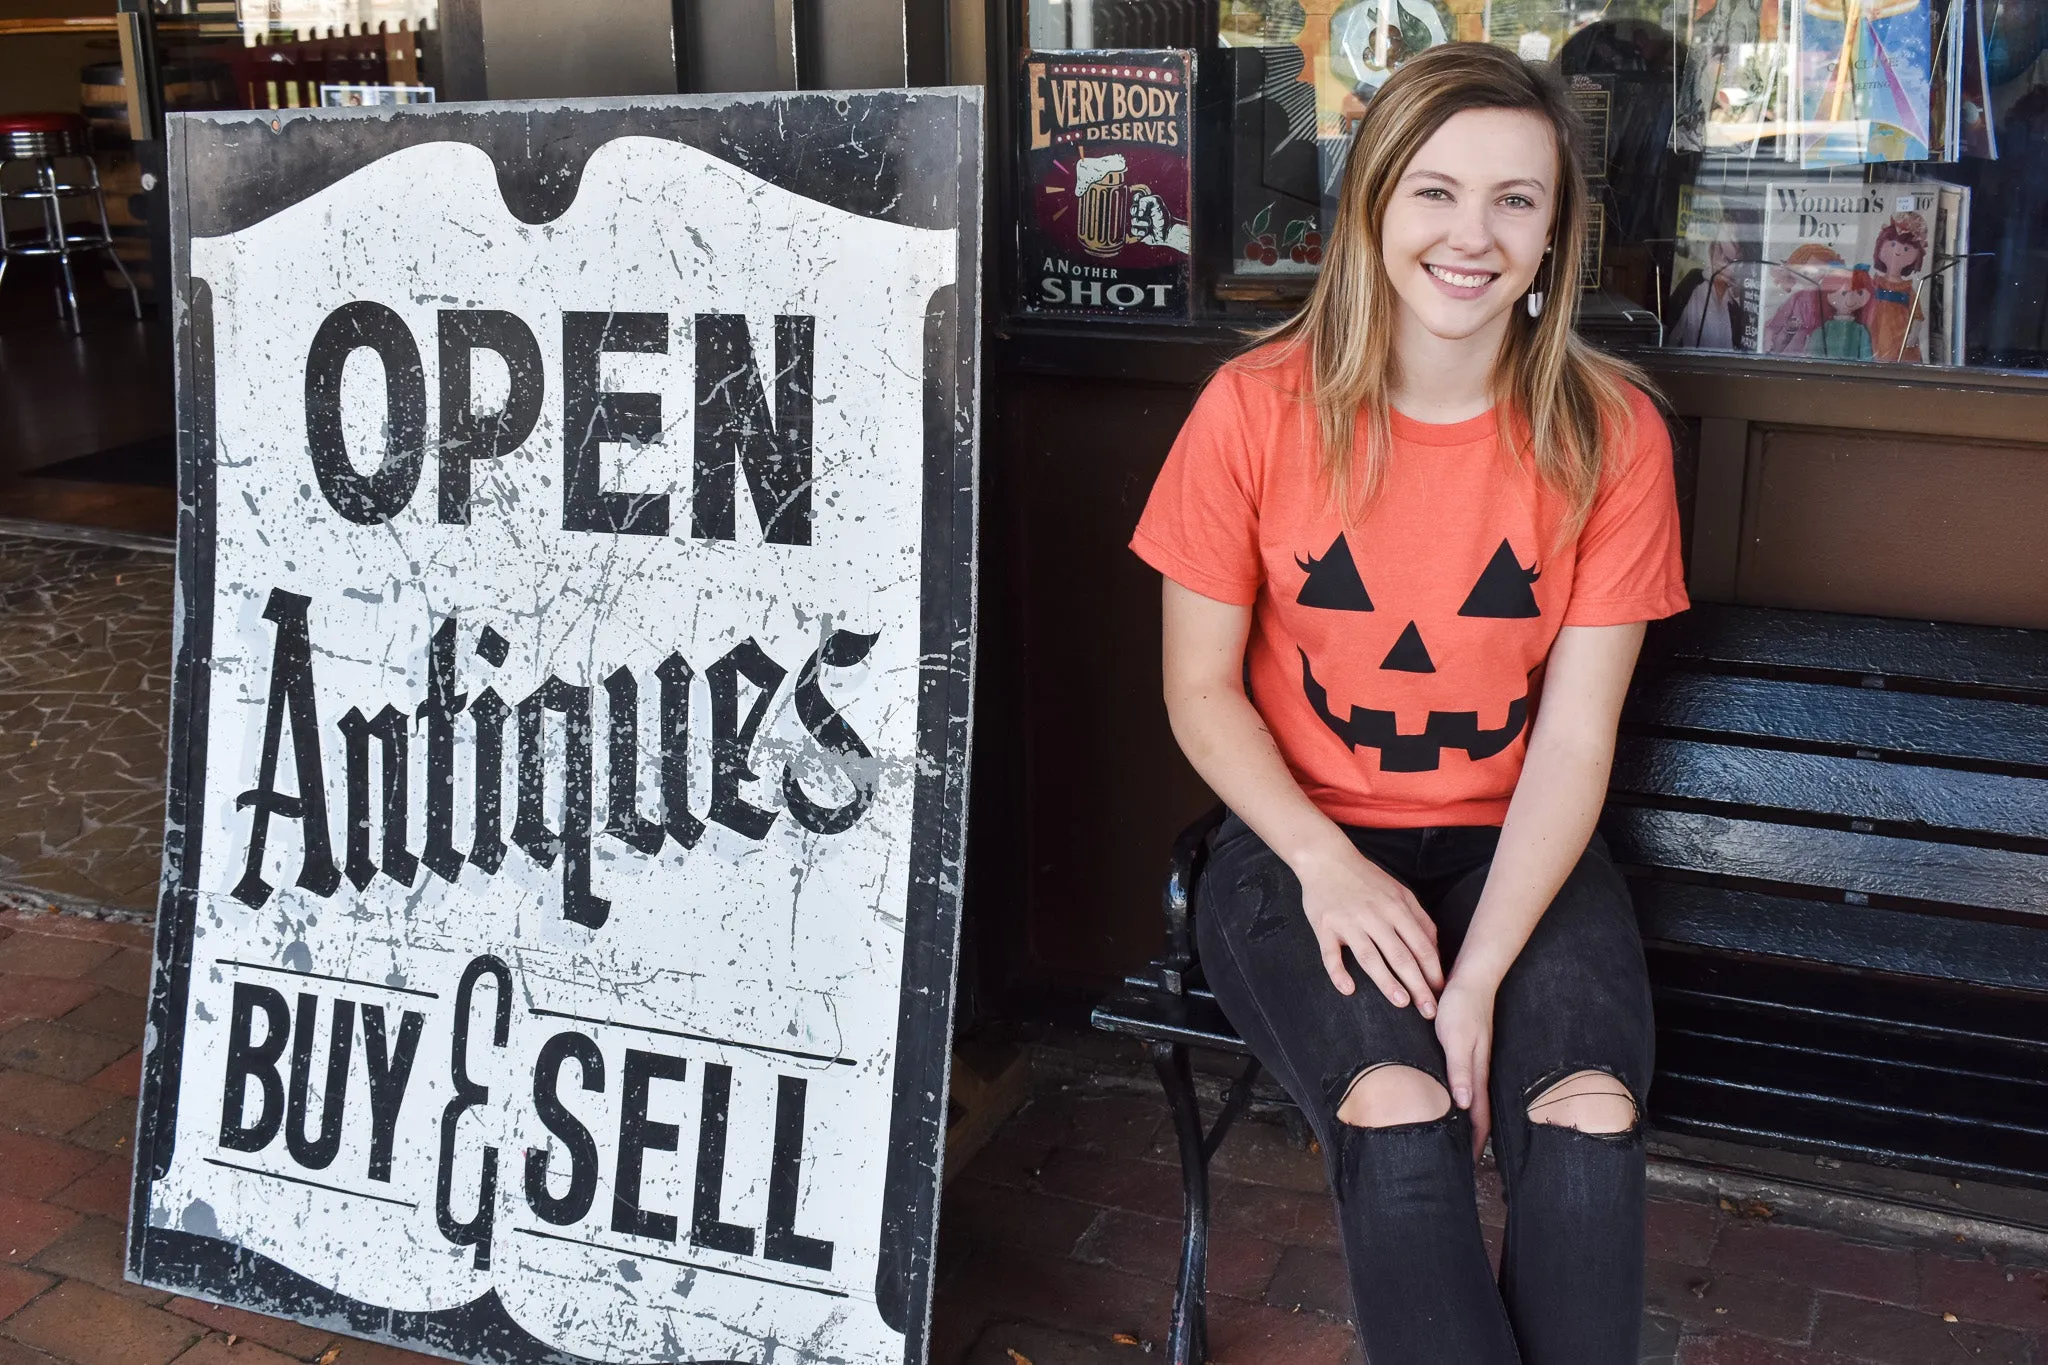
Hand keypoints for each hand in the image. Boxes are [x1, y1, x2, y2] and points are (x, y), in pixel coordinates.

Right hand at [1293, 839, 1442, 1015]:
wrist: (1327, 859)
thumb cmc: (1366, 879)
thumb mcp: (1399, 891)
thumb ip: (1419, 919)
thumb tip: (1436, 950)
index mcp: (1396, 908)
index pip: (1421, 945)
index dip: (1434, 971)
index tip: (1442, 993)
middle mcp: (1374, 915)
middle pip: (1400, 955)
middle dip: (1418, 985)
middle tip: (1430, 1011)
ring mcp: (1348, 922)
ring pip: (1370, 957)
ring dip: (1386, 981)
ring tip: (1401, 1002)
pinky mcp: (1325, 926)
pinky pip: (1330, 953)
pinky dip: (1338, 972)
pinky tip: (1348, 989)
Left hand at [1435, 975, 1498, 1160]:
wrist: (1472, 978)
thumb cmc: (1461, 1007)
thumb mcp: (1456, 1039)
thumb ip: (1460, 1070)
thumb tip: (1463, 1105)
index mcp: (1476, 1074)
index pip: (1477, 1118)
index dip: (1473, 1144)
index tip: (1467, 1169)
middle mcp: (1477, 1071)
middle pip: (1477, 1114)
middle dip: (1471, 1140)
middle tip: (1460, 1164)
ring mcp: (1474, 1060)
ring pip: (1472, 1100)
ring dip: (1466, 1122)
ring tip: (1456, 1142)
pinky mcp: (1467, 1051)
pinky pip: (1466, 1084)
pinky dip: (1461, 1100)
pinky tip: (1453, 1102)